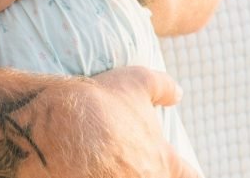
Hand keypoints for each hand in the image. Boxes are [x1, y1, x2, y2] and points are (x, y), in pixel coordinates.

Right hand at [27, 67, 199, 177]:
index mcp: (163, 161)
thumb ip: (163, 87)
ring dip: (118, 172)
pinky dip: (99, 173)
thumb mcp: (137, 81)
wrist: (60, 126)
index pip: (190, 176)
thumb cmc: (101, 102)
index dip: (186, 173)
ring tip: (105, 163)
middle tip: (126, 160)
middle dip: (144, 170)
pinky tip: (87, 168)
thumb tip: (178, 93)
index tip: (175, 168)